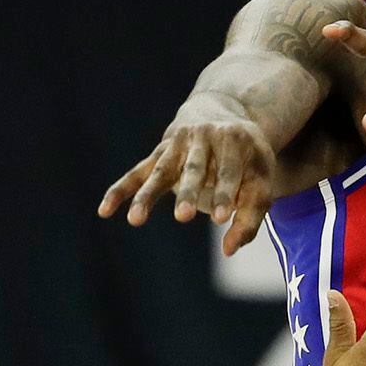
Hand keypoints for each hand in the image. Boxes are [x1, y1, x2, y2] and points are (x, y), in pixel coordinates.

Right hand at [99, 96, 279, 255]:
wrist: (223, 114)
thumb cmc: (247, 159)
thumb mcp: (261, 180)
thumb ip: (250, 217)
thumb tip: (228, 251)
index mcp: (235, 140)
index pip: (230, 171)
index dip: (226, 194)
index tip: (221, 218)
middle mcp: (203, 137)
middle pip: (194, 168)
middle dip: (188, 192)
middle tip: (183, 216)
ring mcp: (177, 144)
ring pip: (160, 171)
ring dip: (147, 195)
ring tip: (135, 220)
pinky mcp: (159, 153)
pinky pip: (136, 173)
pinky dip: (120, 190)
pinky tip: (105, 211)